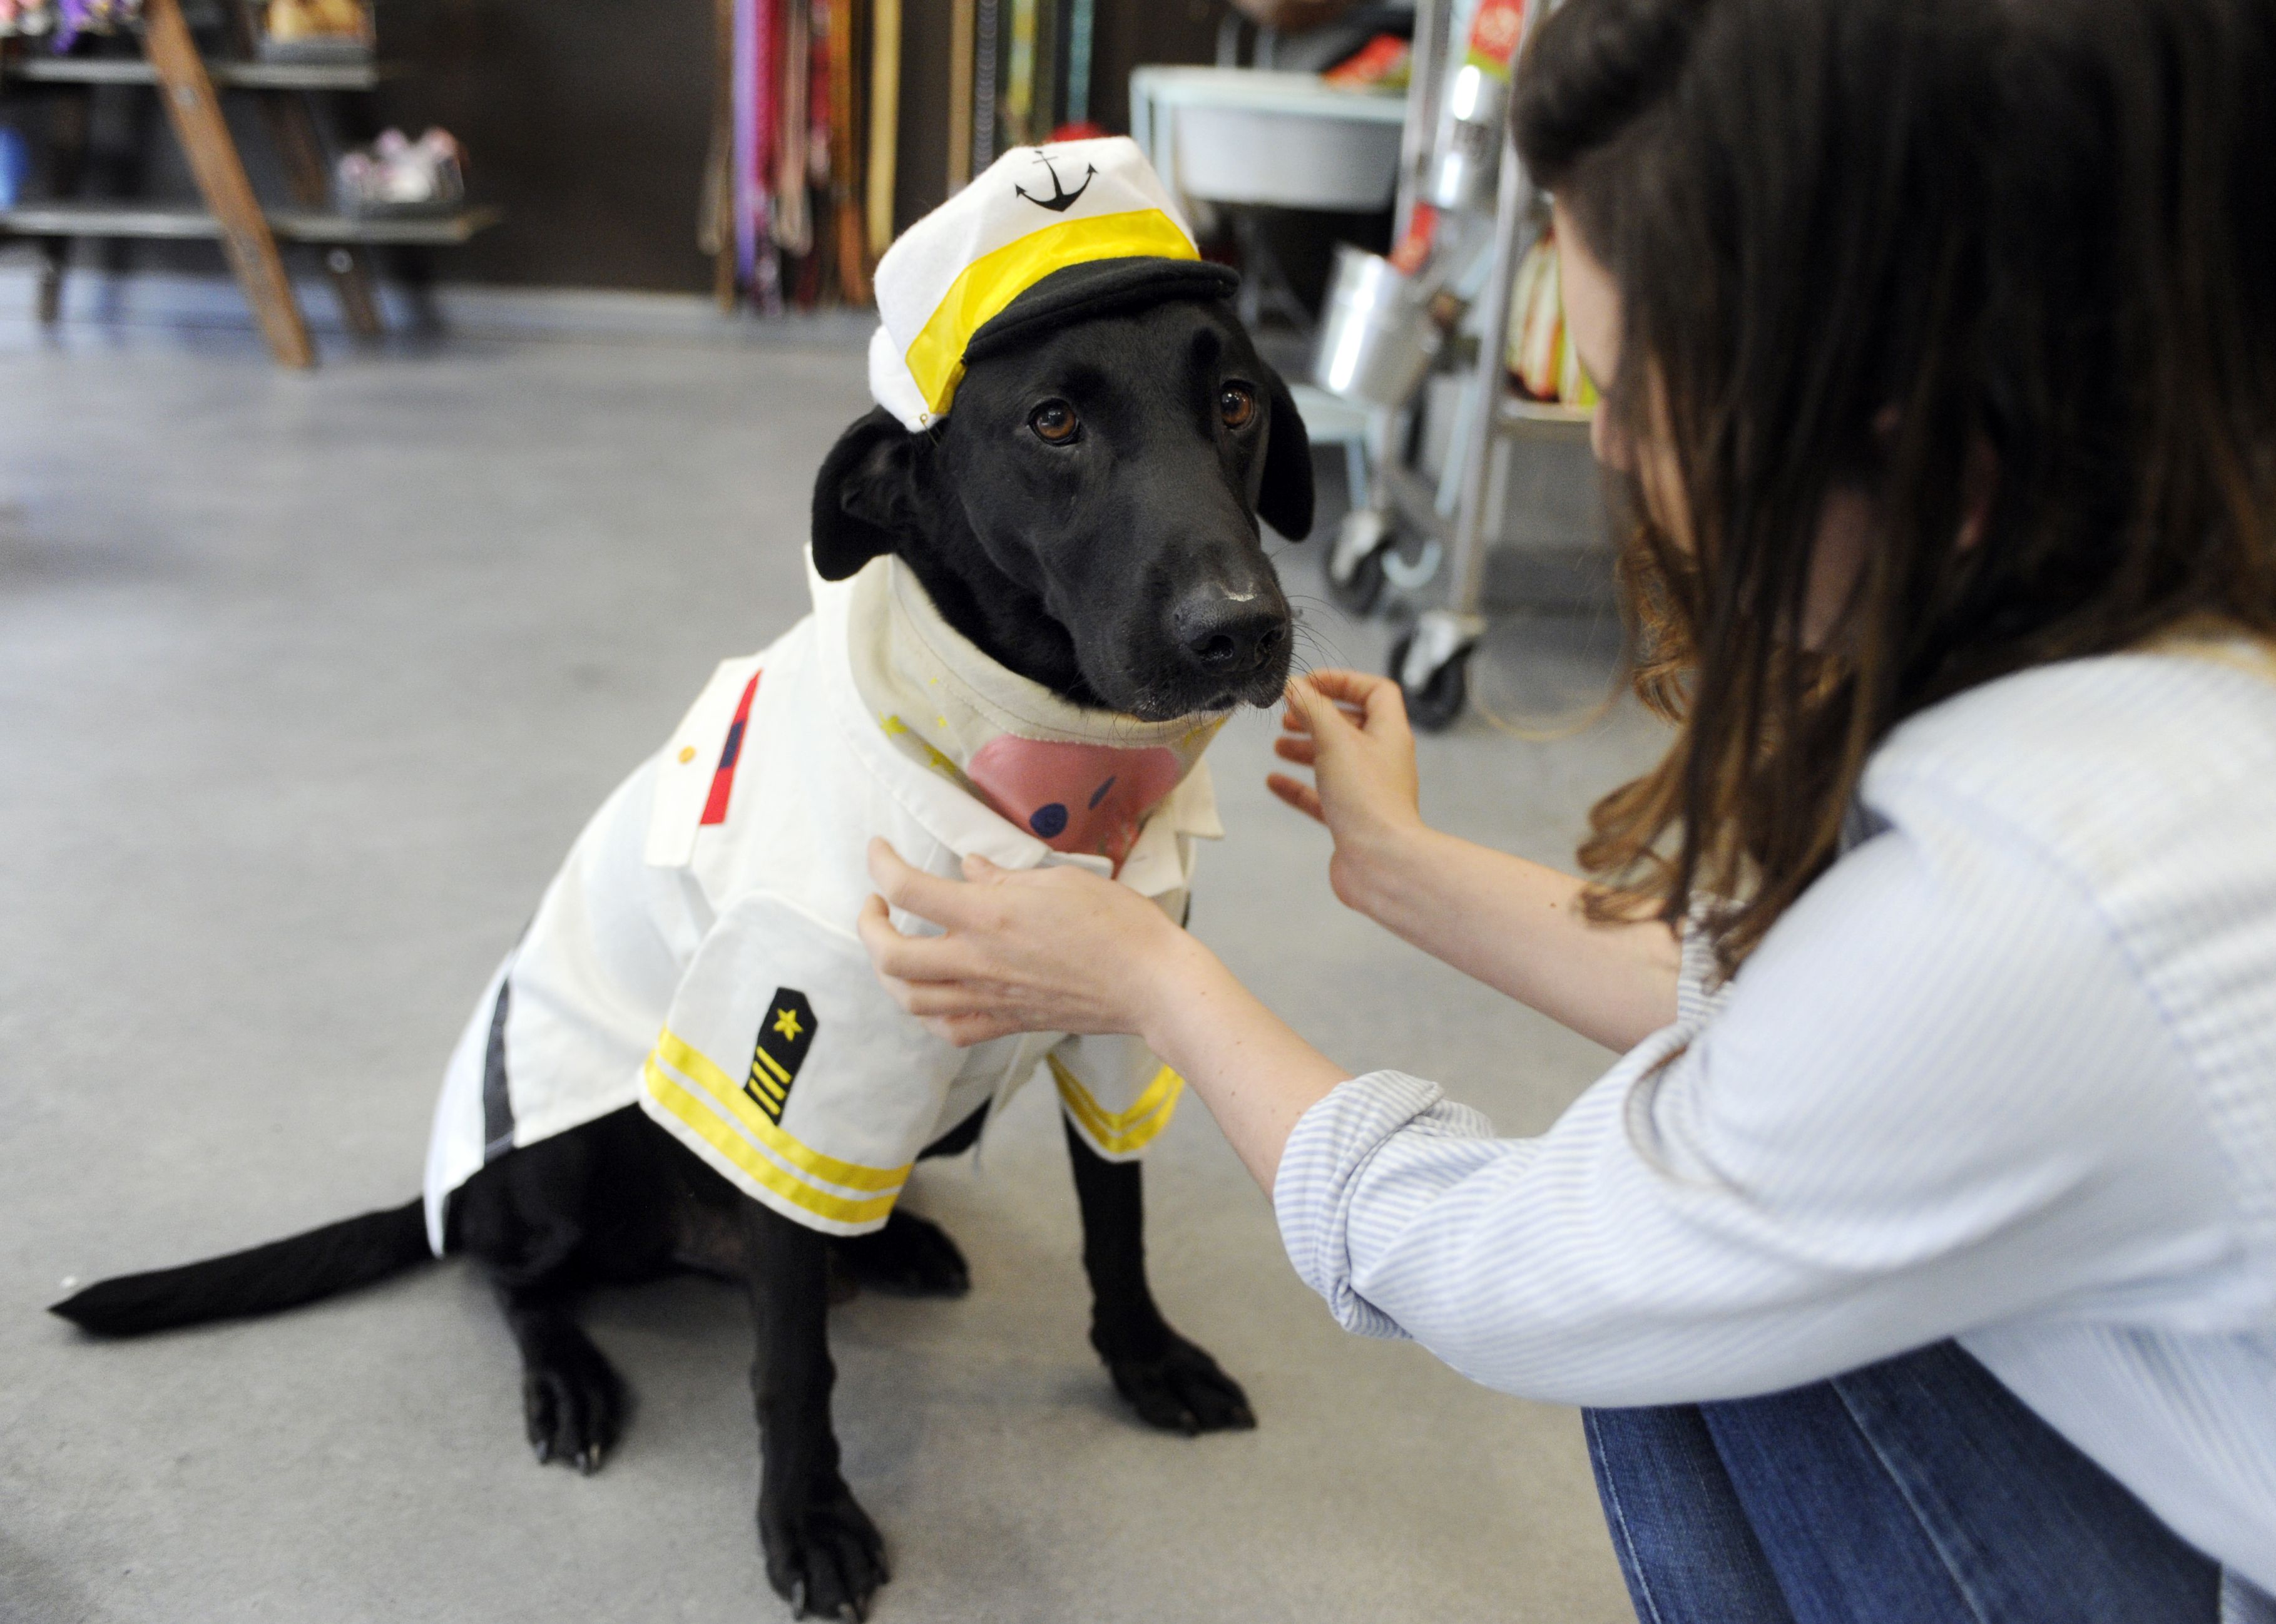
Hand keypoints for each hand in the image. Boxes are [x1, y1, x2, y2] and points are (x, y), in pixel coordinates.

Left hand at [857, 839, 1207, 1048]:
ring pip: (910, 999)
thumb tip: (968, 868)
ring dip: (887, 971)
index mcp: (989, 916)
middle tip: (876, 904)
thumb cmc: (1116, 924)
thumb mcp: (1057, 880)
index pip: (908, 889)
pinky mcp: (1006, 1024)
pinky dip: (926, 1011)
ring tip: (894, 946)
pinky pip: (947, 1029)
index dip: (880, 864)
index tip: (879, 850)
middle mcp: (978, 961)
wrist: (1151, 984)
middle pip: (890, 956)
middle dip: (869, 927)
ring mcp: (989, 999)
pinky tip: (931, 991)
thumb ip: (1003, 876)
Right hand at [1267, 670, 1426, 906]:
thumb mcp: (1335, 740)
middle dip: (1317, 716)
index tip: (1309, 684)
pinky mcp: (1351, 818)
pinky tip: (1274, 782)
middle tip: (1288, 715)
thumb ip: (1312, 709)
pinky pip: (1322, 795)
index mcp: (1389, 733)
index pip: (1375, 691)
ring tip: (1279, 745)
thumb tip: (1294, 685)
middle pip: (1351, 725)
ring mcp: (1367, 790)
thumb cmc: (1367, 799)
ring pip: (1334, 760)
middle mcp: (1382, 759)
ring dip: (1306, 748)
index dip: (1343, 680)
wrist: (1381, 861)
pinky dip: (1299, 785)